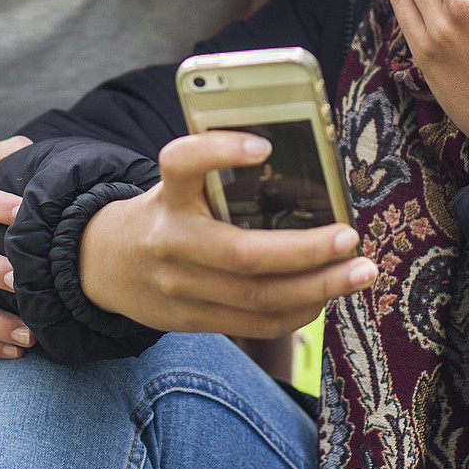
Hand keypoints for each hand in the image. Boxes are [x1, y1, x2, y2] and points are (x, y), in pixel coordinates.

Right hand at [80, 130, 378, 336]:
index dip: (219, 151)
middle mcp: (171, 242)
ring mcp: (181, 288)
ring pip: (258, 297)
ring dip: (318, 287)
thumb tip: (305, 170)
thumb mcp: (179, 184)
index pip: (181, 164)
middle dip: (306, 250)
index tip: (263, 145)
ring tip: (360, 272)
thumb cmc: (167, 210)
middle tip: (350, 236)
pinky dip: (299, 310)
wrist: (107, 265)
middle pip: (242, 253)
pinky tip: (327, 294)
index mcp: (167, 195)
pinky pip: (256, 323)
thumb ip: (223, 177)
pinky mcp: (194, 321)